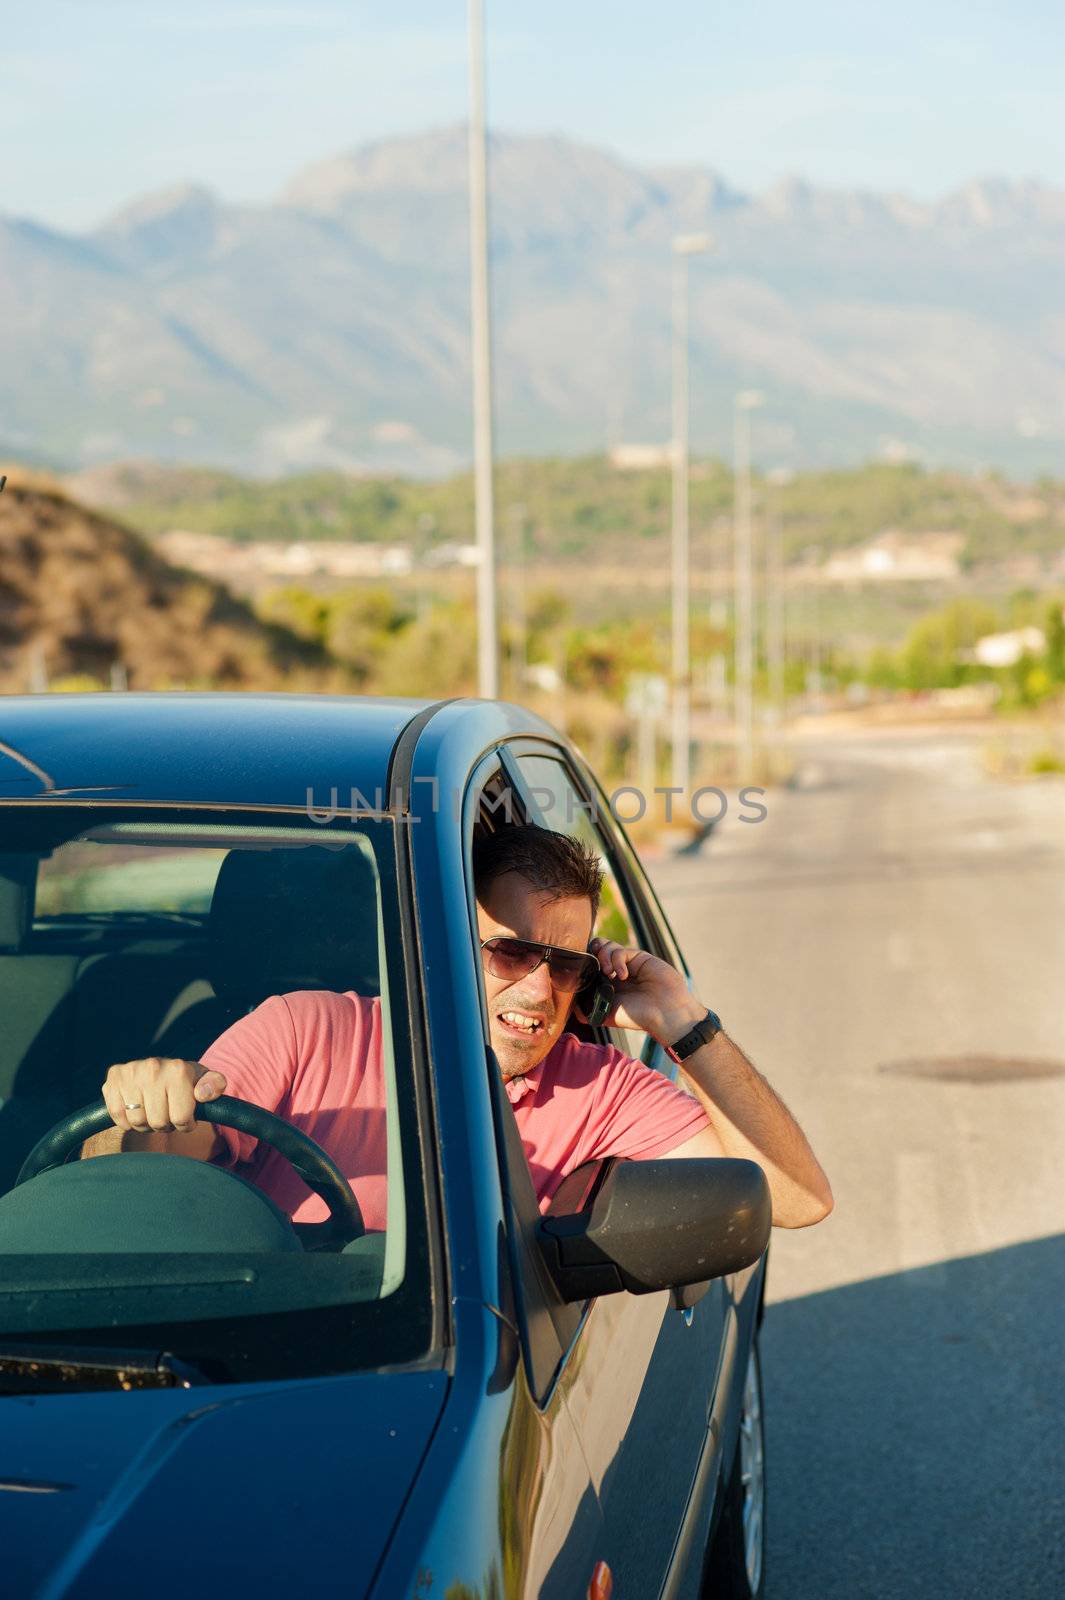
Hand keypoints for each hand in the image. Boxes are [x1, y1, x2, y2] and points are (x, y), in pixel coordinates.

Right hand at [102, 1057, 226, 1134]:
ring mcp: (131, 1071)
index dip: (184, 1124)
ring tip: (152, 1110)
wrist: (161, 1069)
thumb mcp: (206, 1081)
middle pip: (158, 1122)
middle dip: (165, 1125)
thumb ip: (215, 1086)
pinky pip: (118, 1115)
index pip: (180, 1118)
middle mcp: (153, 1067)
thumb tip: (204, 1094)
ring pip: (137, 1121)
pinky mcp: (114, 1077)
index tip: (185, 1116)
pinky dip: (126, 1120)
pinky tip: (135, 1109)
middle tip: (167, 1113)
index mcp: (178, 1069)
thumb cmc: (187, 1081)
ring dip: (145, 1124)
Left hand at [584, 937, 704, 1041]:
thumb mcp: (608, 1016)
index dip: (584, 964)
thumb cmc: (637, 1017)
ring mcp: (627, 963)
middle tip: (592, 965)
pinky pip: (620, 950)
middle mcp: (615, 972)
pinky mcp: (639, 957)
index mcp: (606, 984)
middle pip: (595, 951)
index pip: (589, 966)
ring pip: (606, 946)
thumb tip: (572, 1008)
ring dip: (603, 956)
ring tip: (608, 973)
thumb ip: (589, 1010)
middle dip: (590, 953)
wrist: (664, 1013)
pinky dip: (617, 960)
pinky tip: (623, 974)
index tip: (581, 970)